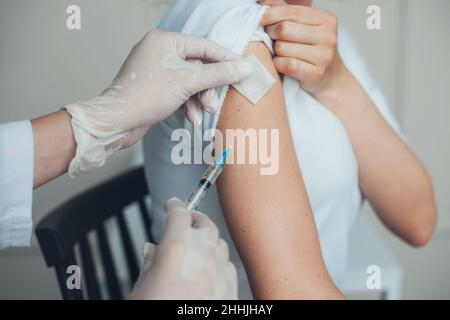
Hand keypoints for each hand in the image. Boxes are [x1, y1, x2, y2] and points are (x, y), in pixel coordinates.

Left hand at [65, 30, 252, 176]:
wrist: (118, 121)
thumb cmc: (146, 95)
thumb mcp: (188, 82)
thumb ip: (219, 74)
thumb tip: (245, 68)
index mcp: (165, 40)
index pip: (205, 46)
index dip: (226, 59)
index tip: (244, 69)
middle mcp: (160, 51)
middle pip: (198, 66)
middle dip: (208, 87)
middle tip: (214, 103)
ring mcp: (157, 70)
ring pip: (190, 82)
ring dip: (199, 99)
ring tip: (201, 113)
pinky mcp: (155, 87)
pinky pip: (180, 91)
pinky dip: (187, 104)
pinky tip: (190, 117)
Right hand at [129, 198, 237, 299]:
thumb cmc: (151, 310)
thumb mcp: (142, 285)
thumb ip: (151, 261)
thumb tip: (153, 249)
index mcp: (175, 253)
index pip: (179, 215)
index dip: (175, 205)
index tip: (173, 204)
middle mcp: (202, 261)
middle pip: (205, 225)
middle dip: (195, 218)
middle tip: (187, 219)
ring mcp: (219, 277)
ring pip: (220, 244)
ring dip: (209, 239)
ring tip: (199, 244)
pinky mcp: (229, 293)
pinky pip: (229, 267)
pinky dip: (219, 261)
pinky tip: (211, 266)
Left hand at [259, 0, 345, 94]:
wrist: (331, 78)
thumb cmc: (311, 49)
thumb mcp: (303, 26)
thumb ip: (285, 11)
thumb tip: (264, 0)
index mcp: (326, 19)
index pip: (291, 11)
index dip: (271, 14)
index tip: (259, 18)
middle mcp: (328, 36)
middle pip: (284, 29)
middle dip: (272, 34)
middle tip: (273, 38)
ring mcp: (324, 56)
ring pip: (282, 48)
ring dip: (276, 52)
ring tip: (282, 53)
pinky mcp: (316, 74)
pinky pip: (286, 65)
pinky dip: (278, 65)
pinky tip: (282, 64)